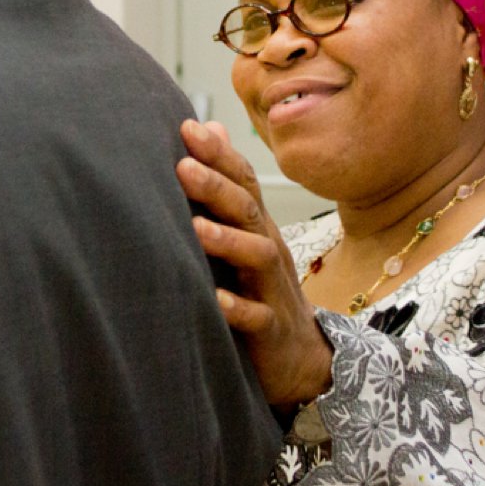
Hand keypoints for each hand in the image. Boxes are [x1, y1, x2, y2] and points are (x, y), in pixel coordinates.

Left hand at [176, 119, 333, 408]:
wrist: (301, 359)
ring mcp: (272, 289)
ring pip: (258, 257)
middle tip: (182, 166)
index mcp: (259, 227)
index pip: (243, 182)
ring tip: (195, 229)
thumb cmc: (259, 290)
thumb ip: (225, 186)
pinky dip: (237, 308)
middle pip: (248, 211)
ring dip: (227, 242)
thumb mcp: (246, 236)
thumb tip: (206, 126)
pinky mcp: (271, 330)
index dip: (219, 155)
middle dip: (217, 187)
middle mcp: (269, 250)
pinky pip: (258, 318)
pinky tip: (215, 301)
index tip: (187, 128)